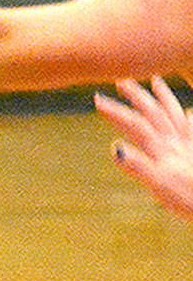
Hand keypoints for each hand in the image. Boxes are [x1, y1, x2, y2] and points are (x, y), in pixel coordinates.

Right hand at [94, 76, 192, 222]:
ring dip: (163, 96)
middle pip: (154, 113)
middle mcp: (177, 142)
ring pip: (175, 114)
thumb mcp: (160, 186)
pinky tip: (189, 112)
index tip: (97, 99)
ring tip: (156, 81)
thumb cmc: (190, 200)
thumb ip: (138, 166)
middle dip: (137, 95)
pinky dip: (189, 117)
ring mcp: (191, 144)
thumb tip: (116, 148)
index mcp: (163, 149)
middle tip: (121, 80)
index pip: (135, 124)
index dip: (116, 111)